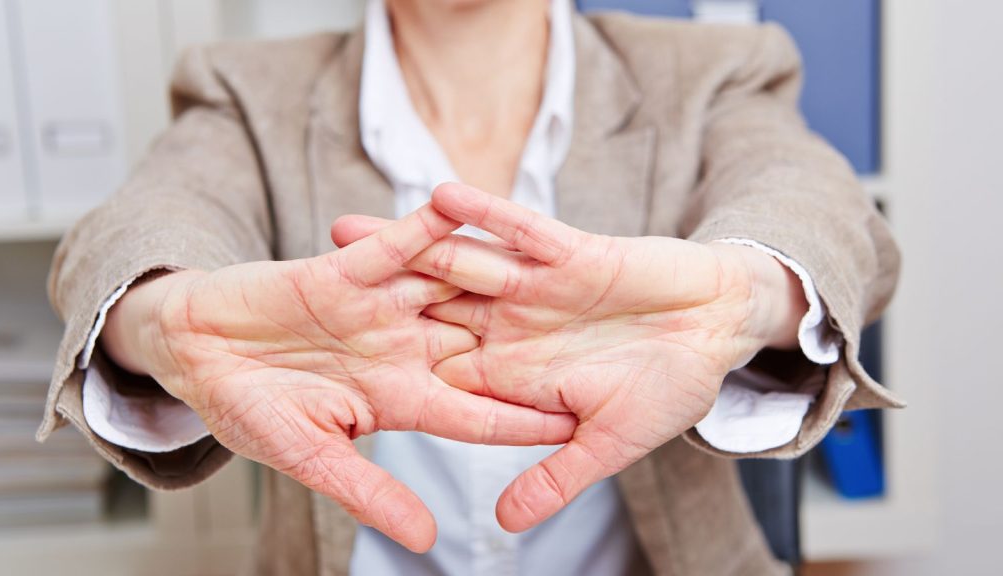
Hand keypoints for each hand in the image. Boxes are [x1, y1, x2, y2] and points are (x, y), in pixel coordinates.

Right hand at [101, 203, 576, 551]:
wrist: (193, 351)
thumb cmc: (246, 409)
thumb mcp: (310, 456)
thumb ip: (369, 491)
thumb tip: (427, 541)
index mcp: (398, 400)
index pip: (476, 413)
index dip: (525, 418)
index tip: (581, 421)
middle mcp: (401, 351)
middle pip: (481, 348)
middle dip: (535, 344)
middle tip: (599, 337)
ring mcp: (379, 308)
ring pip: (452, 290)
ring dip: (498, 275)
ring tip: (559, 258)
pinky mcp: (347, 269)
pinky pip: (398, 244)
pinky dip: (428, 225)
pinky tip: (467, 204)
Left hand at [333, 183, 806, 532]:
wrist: (717, 328)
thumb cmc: (670, 389)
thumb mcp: (609, 443)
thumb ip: (555, 477)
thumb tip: (504, 527)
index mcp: (513, 374)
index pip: (436, 375)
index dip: (378, 373)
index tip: (317, 373)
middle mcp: (512, 327)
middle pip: (424, 312)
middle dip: (365, 300)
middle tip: (297, 287)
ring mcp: (535, 287)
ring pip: (457, 263)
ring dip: (403, 246)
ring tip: (341, 229)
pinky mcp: (568, 251)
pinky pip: (518, 230)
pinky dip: (482, 215)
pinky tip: (437, 197)